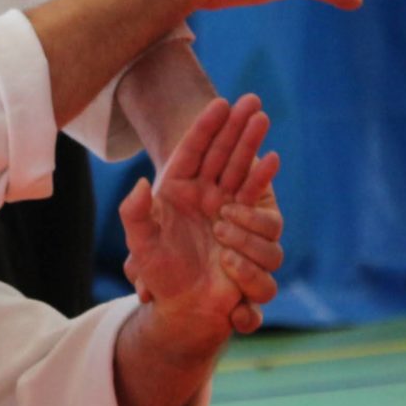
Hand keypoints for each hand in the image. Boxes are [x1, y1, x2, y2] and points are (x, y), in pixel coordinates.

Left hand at [121, 95, 284, 347]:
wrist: (187, 305)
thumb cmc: (160, 272)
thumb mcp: (140, 244)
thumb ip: (134, 214)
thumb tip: (140, 184)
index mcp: (177, 188)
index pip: (192, 149)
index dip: (205, 125)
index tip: (220, 102)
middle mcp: (204, 193)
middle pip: (223, 151)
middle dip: (238, 125)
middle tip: (253, 99)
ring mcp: (227, 207)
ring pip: (240, 170)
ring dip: (248, 149)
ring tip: (259, 126)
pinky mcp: (246, 225)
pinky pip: (256, 198)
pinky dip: (263, 177)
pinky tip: (271, 159)